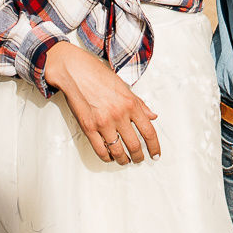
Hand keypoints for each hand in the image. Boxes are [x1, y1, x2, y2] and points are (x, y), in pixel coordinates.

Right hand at [43, 42, 162, 163]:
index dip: (154, 147)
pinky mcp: (88, 128)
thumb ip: (139, 104)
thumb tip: (152, 116)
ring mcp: (103, 123)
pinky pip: (100, 150)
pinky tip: (109, 157)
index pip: (149, 132)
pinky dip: (107, 157)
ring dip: (123, 160)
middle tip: (139, 159)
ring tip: (125, 161)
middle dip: (139, 157)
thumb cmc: (99, 75)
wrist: (76, 71)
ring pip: (118, 151)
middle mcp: (119, 115)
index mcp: (130, 104)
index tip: (155, 154)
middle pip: (135, 145)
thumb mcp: (124, 87)